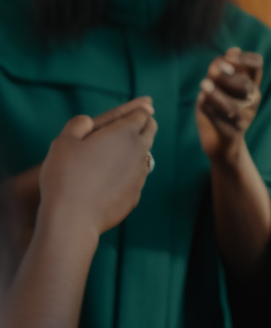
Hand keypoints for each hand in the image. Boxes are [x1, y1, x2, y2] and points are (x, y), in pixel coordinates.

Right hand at [38, 99, 156, 236]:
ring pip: (145, 155)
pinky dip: (130, 173)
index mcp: (125, 132)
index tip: (136, 110)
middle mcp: (139, 151)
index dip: (137, 111)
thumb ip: (78, 125)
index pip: (141, 114)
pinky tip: (116, 177)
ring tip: (126, 149)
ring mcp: (140, 174)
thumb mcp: (63, 142)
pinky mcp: (136, 194)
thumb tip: (87, 120)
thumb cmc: (65, 176)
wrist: (73, 217)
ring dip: (138, 150)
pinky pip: (136, 178)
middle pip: (150, 131)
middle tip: (139, 123)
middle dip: (146, 124)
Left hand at [195, 48, 262, 165]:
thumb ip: (221, 68)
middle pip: (245, 84)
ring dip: (218, 94)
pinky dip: (211, 111)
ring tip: (203, 85)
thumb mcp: (217, 84)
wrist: (220, 142)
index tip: (228, 57)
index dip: (244, 59)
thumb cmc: (217, 107)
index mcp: (250, 83)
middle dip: (228, 77)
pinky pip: (222, 121)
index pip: (256, 65)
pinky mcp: (233, 132)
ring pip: (233, 105)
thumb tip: (233, 49)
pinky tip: (201, 105)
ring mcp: (245, 117)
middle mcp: (252, 99)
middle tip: (211, 72)